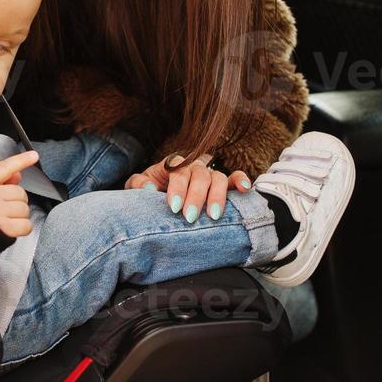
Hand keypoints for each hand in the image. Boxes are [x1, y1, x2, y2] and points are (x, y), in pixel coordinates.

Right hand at [0, 150, 40, 237]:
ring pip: (24, 209)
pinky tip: (10, 227)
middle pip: (20, 193)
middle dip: (15, 201)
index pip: (5, 168)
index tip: (33, 156)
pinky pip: (26, 225)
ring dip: (18, 215)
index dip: (21, 160)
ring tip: (3, 218)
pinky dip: (22, 228)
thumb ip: (0, 180)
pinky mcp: (5, 229)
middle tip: (2, 207)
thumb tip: (18, 174)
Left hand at [125, 154, 251, 222]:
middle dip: (196, 197)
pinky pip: (234, 177)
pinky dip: (241, 180)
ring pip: (217, 177)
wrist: (158, 192)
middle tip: (190, 217)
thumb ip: (138, 184)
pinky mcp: (222, 183)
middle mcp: (193, 166)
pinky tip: (245, 189)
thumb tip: (148, 188)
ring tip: (213, 215)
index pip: (178, 171)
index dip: (178, 188)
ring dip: (217, 195)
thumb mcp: (137, 185)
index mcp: (173, 163)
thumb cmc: (149, 188)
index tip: (174, 208)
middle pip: (199, 175)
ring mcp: (208, 173)